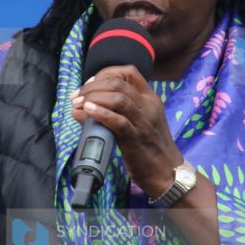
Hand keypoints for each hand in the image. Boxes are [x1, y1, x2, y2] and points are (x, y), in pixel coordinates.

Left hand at [70, 66, 183, 197]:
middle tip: (76, 96)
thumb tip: (86, 105)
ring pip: (118, 98)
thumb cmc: (150, 147)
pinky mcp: (136, 138)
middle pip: (118, 83)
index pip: (129, 72)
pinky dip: (100, 113)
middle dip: (92, 86)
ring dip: (93, 98)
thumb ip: (120, 110)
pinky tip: (87, 111)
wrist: (168, 171)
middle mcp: (148, 106)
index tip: (90, 83)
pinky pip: (118, 120)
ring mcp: (143, 121)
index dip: (106, 73)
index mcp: (150, 98)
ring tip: (78, 103)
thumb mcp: (141, 121)